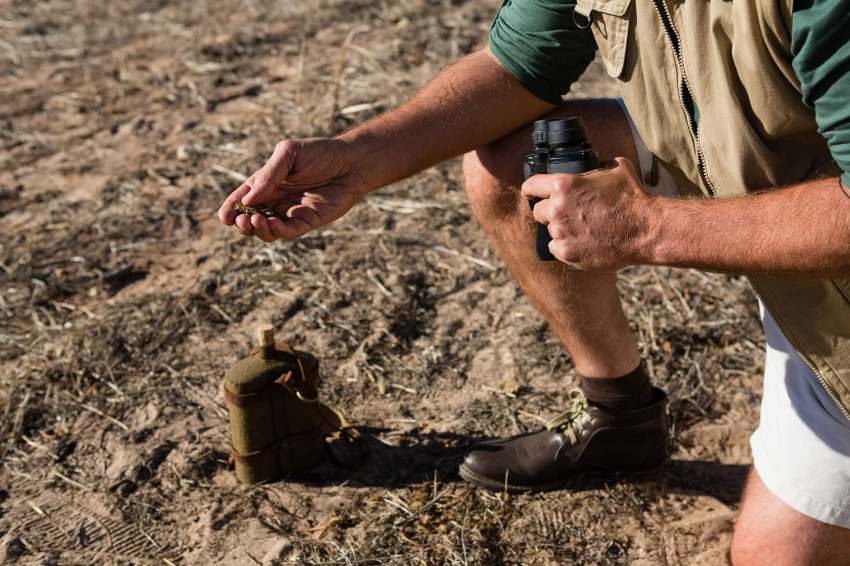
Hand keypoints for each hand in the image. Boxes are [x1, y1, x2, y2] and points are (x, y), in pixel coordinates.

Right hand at [217, 138, 368, 240]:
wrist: (351, 162)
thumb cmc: (320, 153)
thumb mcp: (288, 154)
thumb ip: (269, 175)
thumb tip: (248, 201)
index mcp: (265, 183)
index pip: (240, 200)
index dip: (229, 210)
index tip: (224, 217)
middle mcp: (275, 200)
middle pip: (250, 219)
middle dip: (241, 223)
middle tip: (242, 221)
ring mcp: (290, 212)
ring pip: (266, 230)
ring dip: (257, 230)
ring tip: (257, 220)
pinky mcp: (306, 222)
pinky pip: (287, 232)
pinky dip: (276, 231)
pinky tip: (271, 223)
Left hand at [522, 157, 659, 270]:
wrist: (645, 229)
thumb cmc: (632, 198)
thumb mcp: (615, 168)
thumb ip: (595, 167)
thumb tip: (593, 167)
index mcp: (563, 186)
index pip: (531, 186)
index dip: (531, 189)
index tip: (531, 193)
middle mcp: (557, 210)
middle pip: (538, 211)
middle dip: (549, 211)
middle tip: (566, 213)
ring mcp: (561, 233)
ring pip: (549, 231)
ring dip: (561, 229)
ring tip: (581, 228)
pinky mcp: (567, 253)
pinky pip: (556, 248)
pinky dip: (566, 246)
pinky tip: (582, 241)